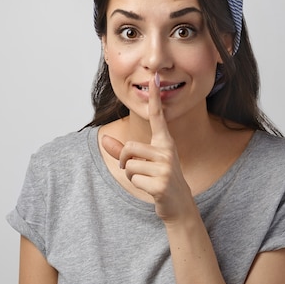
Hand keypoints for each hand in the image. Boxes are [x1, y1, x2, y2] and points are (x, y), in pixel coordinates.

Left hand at [101, 72, 194, 221]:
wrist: (179, 204)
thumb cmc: (160, 179)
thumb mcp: (143, 163)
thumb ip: (122, 152)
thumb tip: (104, 140)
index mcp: (165, 143)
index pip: (158, 117)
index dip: (155, 98)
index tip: (154, 79)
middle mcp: (167, 151)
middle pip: (130, 147)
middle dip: (125, 160)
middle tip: (134, 170)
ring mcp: (166, 167)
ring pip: (130, 165)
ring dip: (131, 175)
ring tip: (146, 180)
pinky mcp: (161, 183)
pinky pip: (134, 179)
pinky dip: (136, 185)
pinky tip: (151, 189)